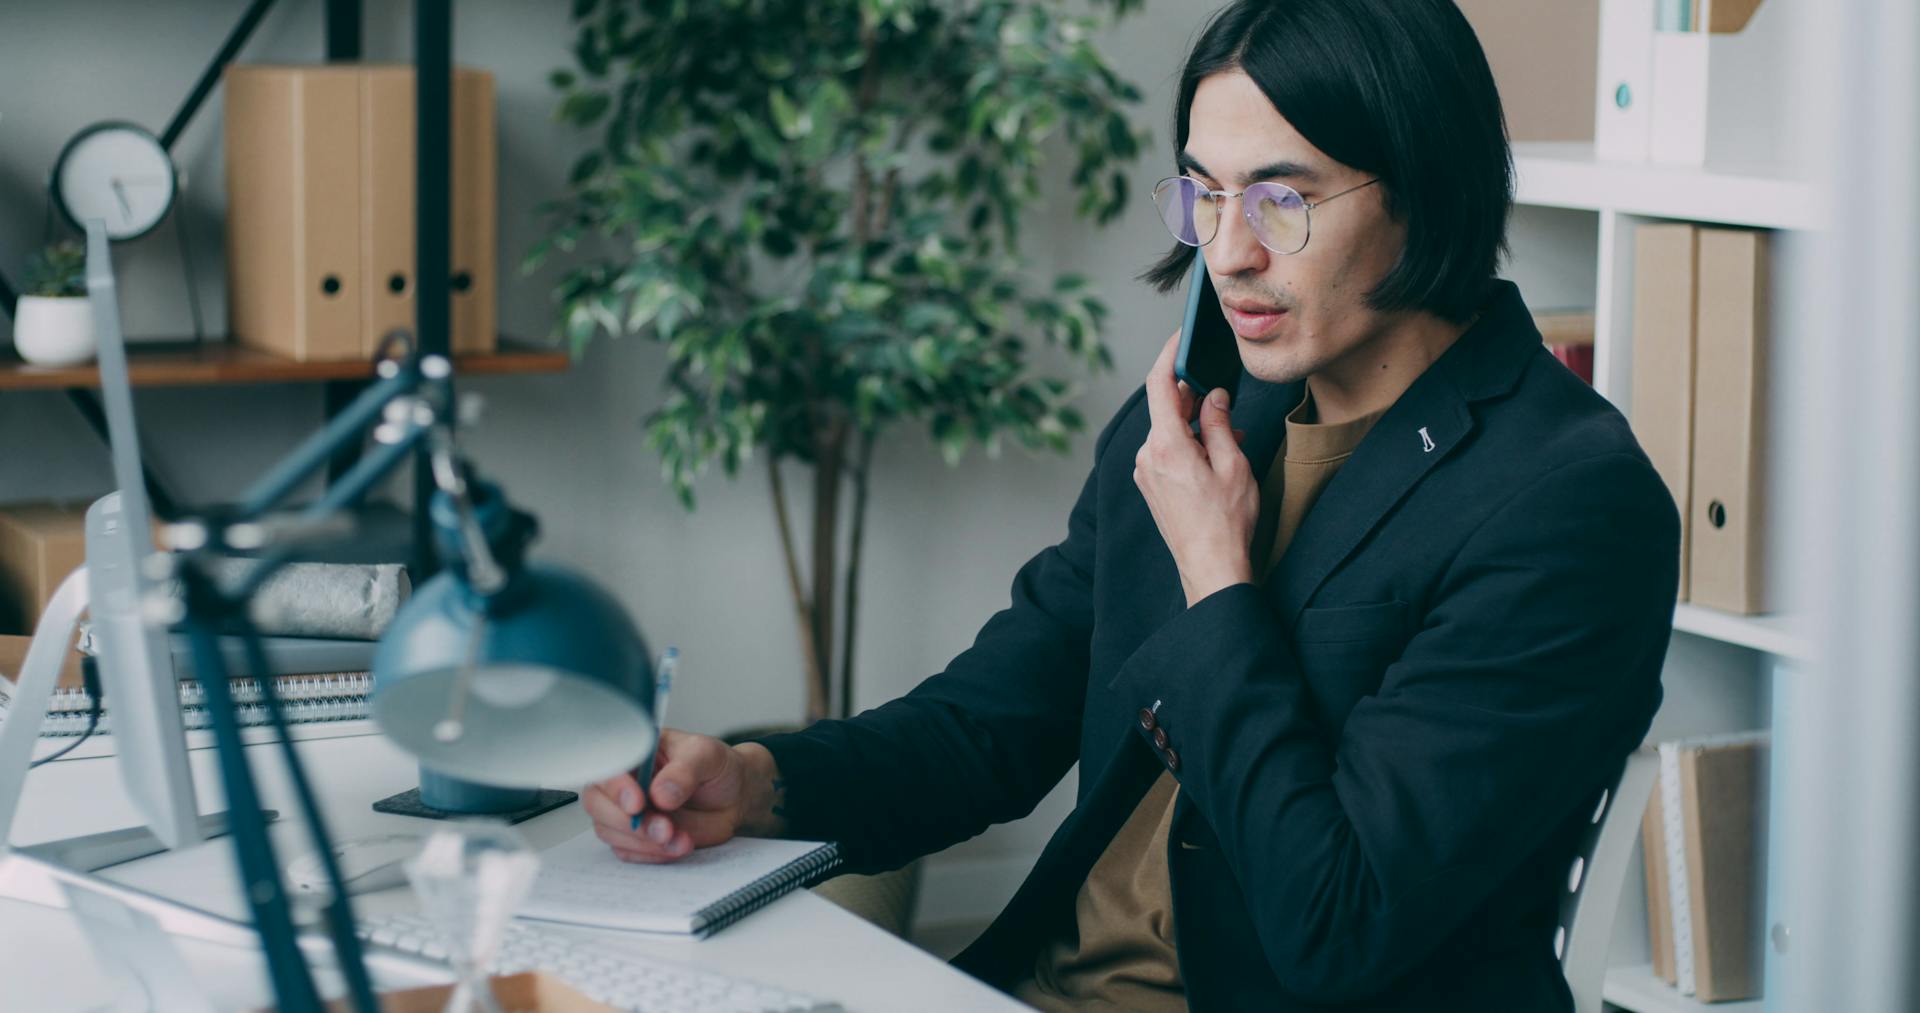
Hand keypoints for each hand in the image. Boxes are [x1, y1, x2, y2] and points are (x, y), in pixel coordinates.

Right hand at [582, 729, 784, 862]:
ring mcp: (628, 811)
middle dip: (627, 822)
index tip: (637, 804)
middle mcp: (624, 782)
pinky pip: (629, 851)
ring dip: (644, 841)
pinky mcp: (638, 837)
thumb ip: (684, 771)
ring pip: (610, 831)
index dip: (615, 788)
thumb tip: (659, 794)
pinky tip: (679, 847)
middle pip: (597, 804)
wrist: (736, 796)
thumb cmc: (717, 767)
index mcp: (634, 753)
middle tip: (663, 828)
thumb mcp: (706, 755)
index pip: (607, 767)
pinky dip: (652, 854)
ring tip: (681, 839)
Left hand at [1133, 331, 1257, 606]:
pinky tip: (1215, 457)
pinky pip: (1166, 450)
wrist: (1210, 568)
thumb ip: (1220, 424)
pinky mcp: (1150, 484)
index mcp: (1167, 445)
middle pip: (1165, 407)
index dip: (1170, 354)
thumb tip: (1213, 397)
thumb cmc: (1227, 523)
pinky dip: (1188, 444)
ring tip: (1231, 441)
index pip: (1159, 384)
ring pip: (1168, 430)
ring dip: (1196, 425)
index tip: (1181, 337)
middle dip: (1194, 398)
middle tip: (1226, 402)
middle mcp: (1147, 456)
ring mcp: (1145, 472)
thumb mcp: (1233, 465)